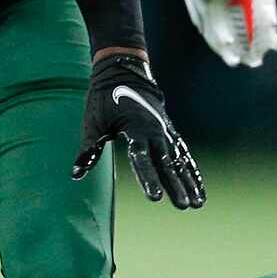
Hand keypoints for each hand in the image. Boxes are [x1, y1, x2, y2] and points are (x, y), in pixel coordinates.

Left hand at [74, 53, 204, 209]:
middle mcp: (155, 131)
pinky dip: (192, 171)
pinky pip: (184, 155)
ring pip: (180, 161)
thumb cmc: (104, 99)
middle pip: (167, 163)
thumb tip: (76, 174)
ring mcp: (165, 131)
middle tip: (184, 206)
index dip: (148, 178)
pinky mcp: (170, 132)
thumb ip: (89, 149)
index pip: (142, 158)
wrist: (124, 71)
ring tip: (198, 203)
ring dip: (189, 182)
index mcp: (135, 129)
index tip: (156, 197)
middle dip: (176, 185)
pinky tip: (199, 188)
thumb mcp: (93, 122)